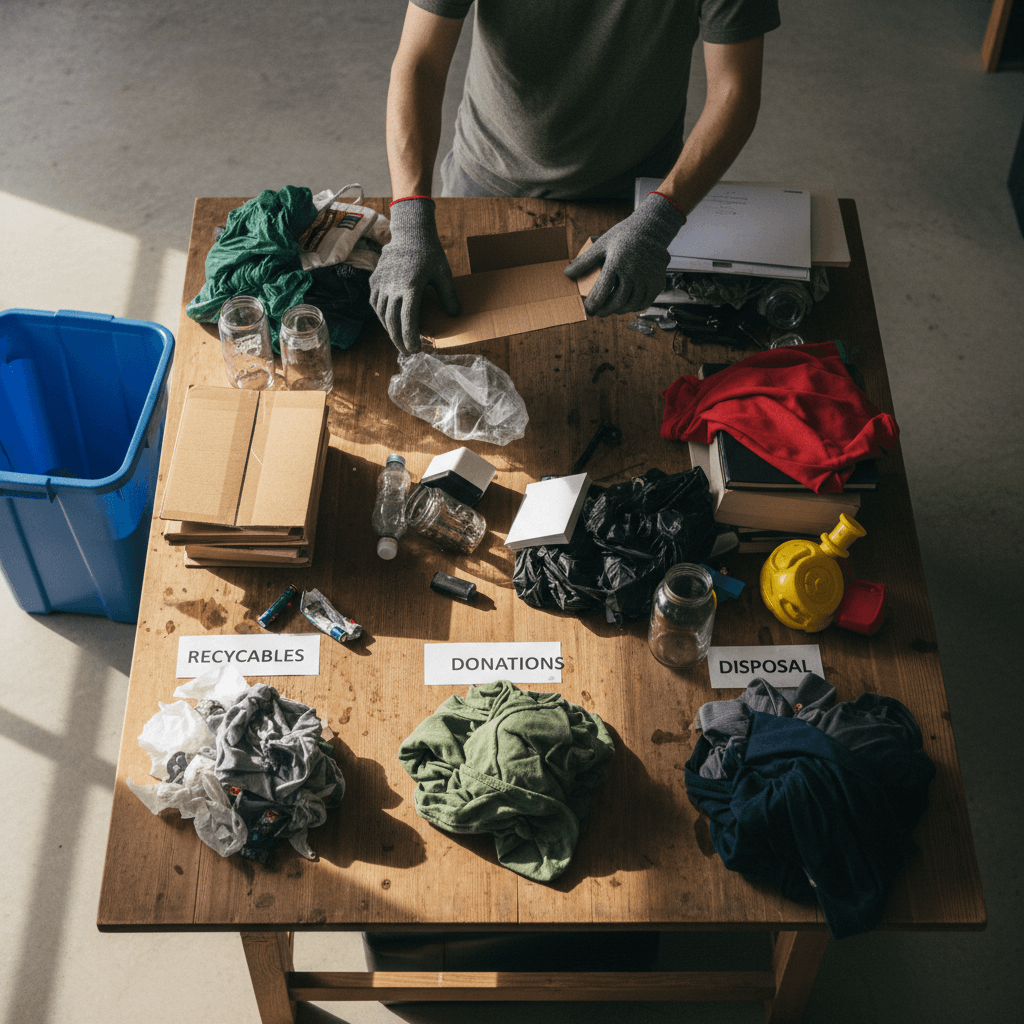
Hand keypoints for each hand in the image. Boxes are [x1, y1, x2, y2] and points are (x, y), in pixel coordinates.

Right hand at [369, 197, 460, 353]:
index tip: (415, 349)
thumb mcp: (443, 274)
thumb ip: (449, 296)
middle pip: (392, 322)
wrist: (409, 231)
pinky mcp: (375, 280)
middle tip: (407, 353)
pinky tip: (390, 323)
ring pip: (381, 315)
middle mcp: (392, 287)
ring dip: (389, 330)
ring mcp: (381, 283)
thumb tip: (456, 315)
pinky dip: (382, 316)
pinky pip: (375, 304)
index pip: (408, 320)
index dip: (410, 338)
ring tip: (399, 341)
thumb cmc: (429, 253)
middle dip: (399, 340)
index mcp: (410, 287)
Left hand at [564, 192, 686, 316]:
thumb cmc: (622, 237)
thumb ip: (584, 261)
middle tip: (598, 312)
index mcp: (616, 263)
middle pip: (617, 303)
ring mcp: (647, 279)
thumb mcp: (601, 245)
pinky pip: (644, 303)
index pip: (601, 293)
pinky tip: (626, 305)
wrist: (651, 230)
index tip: (588, 309)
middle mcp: (633, 273)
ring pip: (631, 305)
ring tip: (611, 309)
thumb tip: (567, 274)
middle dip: (605, 311)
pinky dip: (634, 307)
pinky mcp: (657, 283)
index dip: (592, 305)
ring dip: (619, 310)